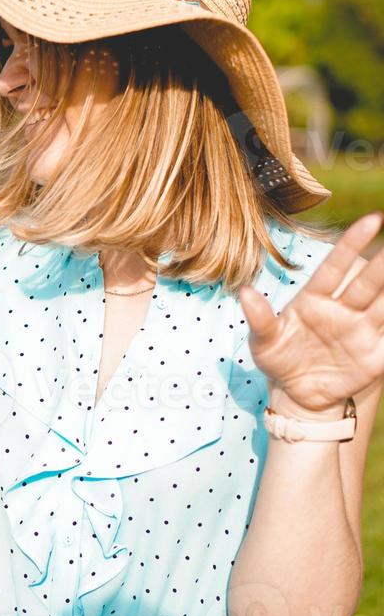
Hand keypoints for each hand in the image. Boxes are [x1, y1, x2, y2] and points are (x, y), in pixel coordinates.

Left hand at [238, 212, 383, 414]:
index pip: (336, 265)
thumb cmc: (278, 360)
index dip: (352, 242)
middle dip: (382, 264)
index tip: (372, 219)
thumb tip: (245, 293)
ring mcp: (359, 332)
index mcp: (315, 298)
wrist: (295, 395)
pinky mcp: (373, 357)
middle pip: (367, 283)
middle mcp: (342, 309)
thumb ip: (260, 318)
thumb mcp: (263, 342)